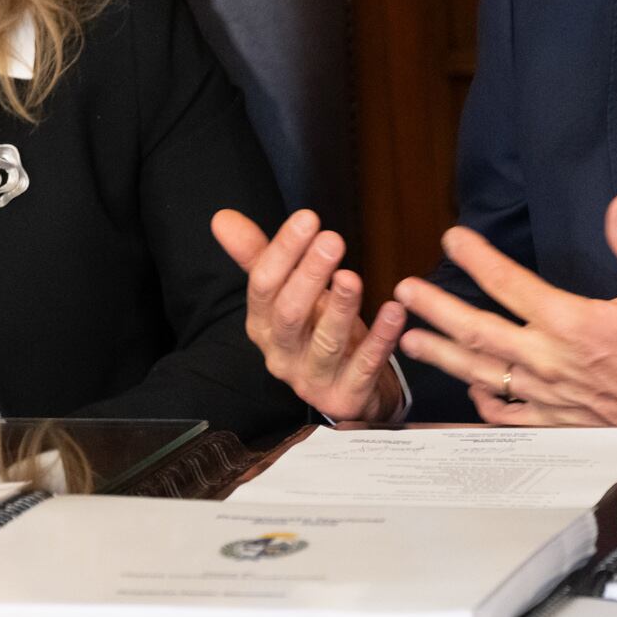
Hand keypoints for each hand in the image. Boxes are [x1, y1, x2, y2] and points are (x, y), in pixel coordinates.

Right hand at [212, 208, 406, 421]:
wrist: (347, 389)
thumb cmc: (313, 331)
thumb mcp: (285, 294)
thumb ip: (258, 256)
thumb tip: (222, 218)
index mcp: (262, 326)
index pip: (263, 286)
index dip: (284, 252)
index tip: (308, 218)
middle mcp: (281, 355)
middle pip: (289, 314)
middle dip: (309, 276)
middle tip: (332, 240)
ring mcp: (312, 380)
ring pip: (325, 344)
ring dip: (340, 309)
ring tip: (352, 277)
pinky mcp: (345, 398)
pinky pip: (364, 367)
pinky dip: (381, 339)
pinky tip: (394, 311)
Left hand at [395, 193, 616, 426]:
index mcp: (571, 323)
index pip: (510, 283)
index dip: (477, 258)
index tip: (453, 237)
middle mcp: (550, 359)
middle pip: (480, 331)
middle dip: (437, 309)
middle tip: (404, 291)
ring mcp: (549, 394)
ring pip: (483, 373)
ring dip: (443, 356)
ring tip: (408, 340)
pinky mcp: (557, 421)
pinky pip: (509, 416)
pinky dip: (483, 403)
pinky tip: (466, 391)